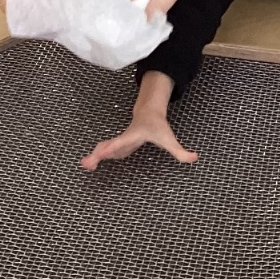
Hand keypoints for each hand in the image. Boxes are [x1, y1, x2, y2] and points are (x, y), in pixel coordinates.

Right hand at [79, 72, 195, 170]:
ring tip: (85, 166)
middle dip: (98, 154)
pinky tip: (90, 165)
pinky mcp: (118, 146)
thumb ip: (181, 151)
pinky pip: (104, 151)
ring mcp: (119, 142)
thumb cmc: (158, 126)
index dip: (112, 148)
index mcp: (133, 136)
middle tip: (87, 163)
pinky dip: (96, 157)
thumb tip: (194, 158)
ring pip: (104, 148)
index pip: (121, 143)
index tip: (102, 153)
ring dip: (94, 156)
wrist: (148, 112)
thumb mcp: (170, 139)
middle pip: (108, 146)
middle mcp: (123, 139)